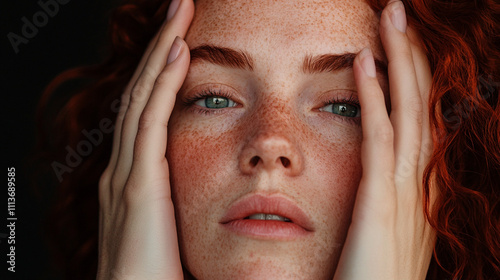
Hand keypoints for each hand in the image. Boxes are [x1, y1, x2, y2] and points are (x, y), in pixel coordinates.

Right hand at [96, 0, 193, 278]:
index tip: (185, 41)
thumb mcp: (174, 232)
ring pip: (144, 96)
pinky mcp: (138, 184)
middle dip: (160, 49)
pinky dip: (162, 84)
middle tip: (180, 10)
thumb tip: (224, 194)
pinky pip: (150, 120)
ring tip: (179, 14)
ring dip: (162, 53)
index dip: (164, 73)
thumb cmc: (162, 279)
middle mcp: (126, 167)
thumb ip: (186, 205)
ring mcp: (127, 173)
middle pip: (143, 93)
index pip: (149, 110)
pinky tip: (177, 53)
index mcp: (137, 178)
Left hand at [333, 1, 435, 278]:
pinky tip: (363, 62)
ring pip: (407, 112)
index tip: (401, 46)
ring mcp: (404, 194)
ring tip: (391, 17)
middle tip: (400, 13)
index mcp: (419, 192)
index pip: (421, 122)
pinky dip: (373, 97)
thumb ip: (385, 207)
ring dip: (400, 61)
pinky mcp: (380, 205)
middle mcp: (420, 185)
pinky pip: (377, 139)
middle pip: (420, 106)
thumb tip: (378, 185)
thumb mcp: (388, 239)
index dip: (415, 80)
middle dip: (413, 56)